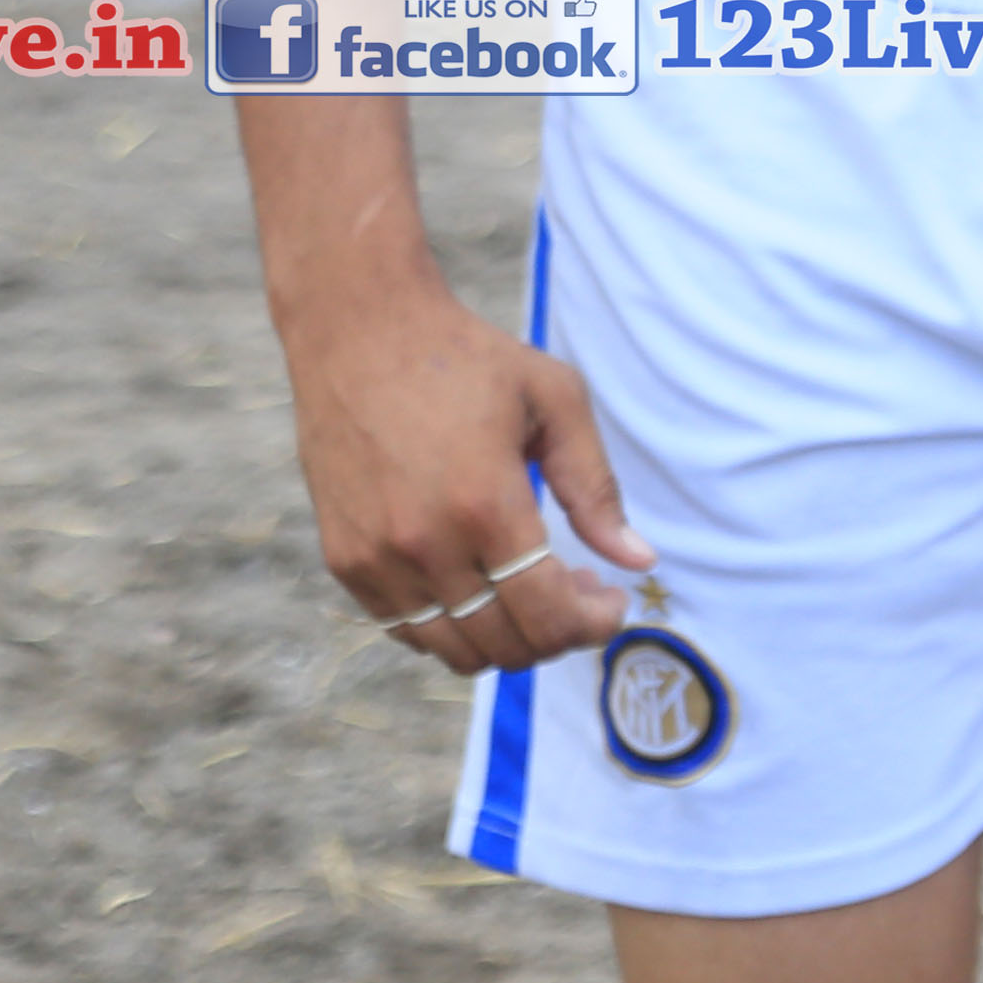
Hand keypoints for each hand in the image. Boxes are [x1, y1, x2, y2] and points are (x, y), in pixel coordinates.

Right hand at [279, 277, 652, 680]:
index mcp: (484, 503)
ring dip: (505, 640)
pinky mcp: (344, 559)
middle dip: (556, 634)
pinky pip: (405, 630)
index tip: (609, 603)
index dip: (590, 625)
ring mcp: (377, 559)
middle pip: (506, 643)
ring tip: (526, 593)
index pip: (546, 613)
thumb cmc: (464, 357)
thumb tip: (638, 559)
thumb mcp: (553, 399)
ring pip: (454, 650)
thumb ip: (595, 487)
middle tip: (574, 592)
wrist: (357, 331)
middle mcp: (425, 544)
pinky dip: (450, 628)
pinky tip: (475, 585)